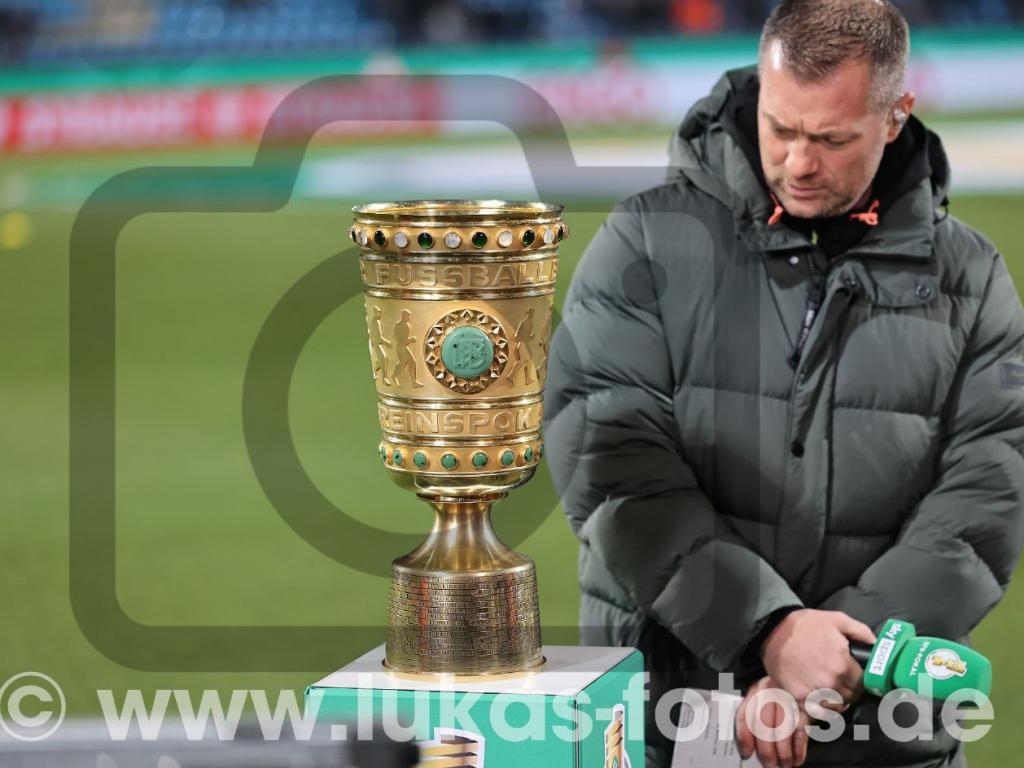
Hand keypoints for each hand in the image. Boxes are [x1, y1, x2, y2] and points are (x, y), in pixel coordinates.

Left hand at [735, 676, 810, 767]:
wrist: (804, 672)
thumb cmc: (781, 692)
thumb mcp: (764, 696)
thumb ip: (754, 715)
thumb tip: (748, 747)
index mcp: (757, 690)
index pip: (745, 715)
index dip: (744, 738)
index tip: (746, 753)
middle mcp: (771, 692)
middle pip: (763, 724)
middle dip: (766, 750)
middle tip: (769, 764)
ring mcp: (789, 697)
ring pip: (783, 730)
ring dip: (784, 753)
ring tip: (784, 764)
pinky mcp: (807, 706)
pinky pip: (802, 731)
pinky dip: (799, 750)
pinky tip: (797, 759)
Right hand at [761, 609, 875, 709]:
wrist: (773, 630)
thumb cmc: (806, 624)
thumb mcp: (838, 619)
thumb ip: (862, 633)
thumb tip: (878, 646)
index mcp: (842, 665)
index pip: (862, 684)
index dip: (860, 679)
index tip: (854, 674)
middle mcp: (829, 683)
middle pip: (850, 697)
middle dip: (849, 689)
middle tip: (841, 679)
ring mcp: (813, 692)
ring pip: (835, 707)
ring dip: (836, 700)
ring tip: (830, 688)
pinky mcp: (798, 697)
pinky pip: (817, 711)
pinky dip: (820, 707)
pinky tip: (818, 696)